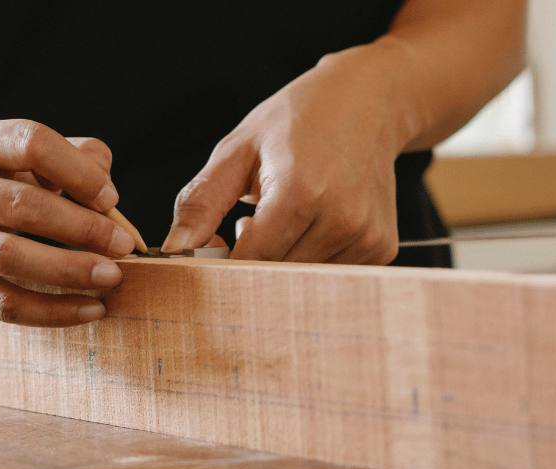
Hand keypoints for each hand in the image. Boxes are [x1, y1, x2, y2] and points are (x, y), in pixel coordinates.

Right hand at [0, 118, 134, 326]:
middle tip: (123, 245)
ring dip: (69, 270)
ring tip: (111, 276)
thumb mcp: (19, 153)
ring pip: (10, 257)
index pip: (30, 144)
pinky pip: (4, 304)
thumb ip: (73, 157)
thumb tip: (107, 194)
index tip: (110, 198)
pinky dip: (53, 311)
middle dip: (82, 227)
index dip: (78, 172)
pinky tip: (92, 308)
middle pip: (22, 205)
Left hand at [161, 48, 403, 263]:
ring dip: (281, 260)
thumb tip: (173, 249)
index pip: (249, 261)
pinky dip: (310, 258)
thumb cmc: (299, 118)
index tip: (213, 249)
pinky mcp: (382, 248)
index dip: (223, 264)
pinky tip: (310, 223)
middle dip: (251, 262)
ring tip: (282, 216)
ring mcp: (366, 237)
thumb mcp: (239, 149)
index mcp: (301, 192)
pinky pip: (329, 274)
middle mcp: (341, 220)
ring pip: (301, 280)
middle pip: (274, 276)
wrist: (371, 101)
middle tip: (246, 224)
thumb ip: (202, 202)